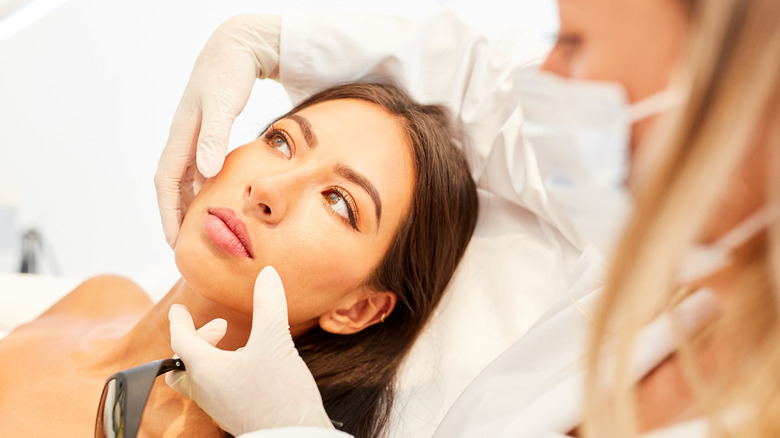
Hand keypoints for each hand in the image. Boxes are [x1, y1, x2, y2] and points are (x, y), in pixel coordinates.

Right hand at [155, 15, 280, 246]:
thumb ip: (215, 137)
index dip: (168, 213)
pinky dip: (206, 189)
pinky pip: (201, 170)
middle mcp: (184, 140)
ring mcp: (195, 138)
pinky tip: (218, 202)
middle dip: (175, 216)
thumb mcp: (222, 105)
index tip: (173, 240)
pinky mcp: (209, 135)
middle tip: (185, 247)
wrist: (235, 49)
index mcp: (182, 136)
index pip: (166, 183)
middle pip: (173, 187)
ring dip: (190, 205)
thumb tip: (206, 172)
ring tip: (199, 232)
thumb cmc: (228, 75)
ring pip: (187, 180)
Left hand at [167, 266, 333, 435]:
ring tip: (239, 345)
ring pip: (201, 379)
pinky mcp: (237, 415)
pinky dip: (226, 372)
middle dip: (196, 342)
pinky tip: (253, 367)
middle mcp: (207, 391)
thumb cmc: (278, 394)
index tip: (177, 309)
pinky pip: (219, 391)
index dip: (179, 320)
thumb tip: (268, 274)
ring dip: (212, 357)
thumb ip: (269, 305)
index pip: (180, 340)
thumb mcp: (275, 342)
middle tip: (220, 328)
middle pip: (181, 367)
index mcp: (206, 371)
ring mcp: (221, 406)